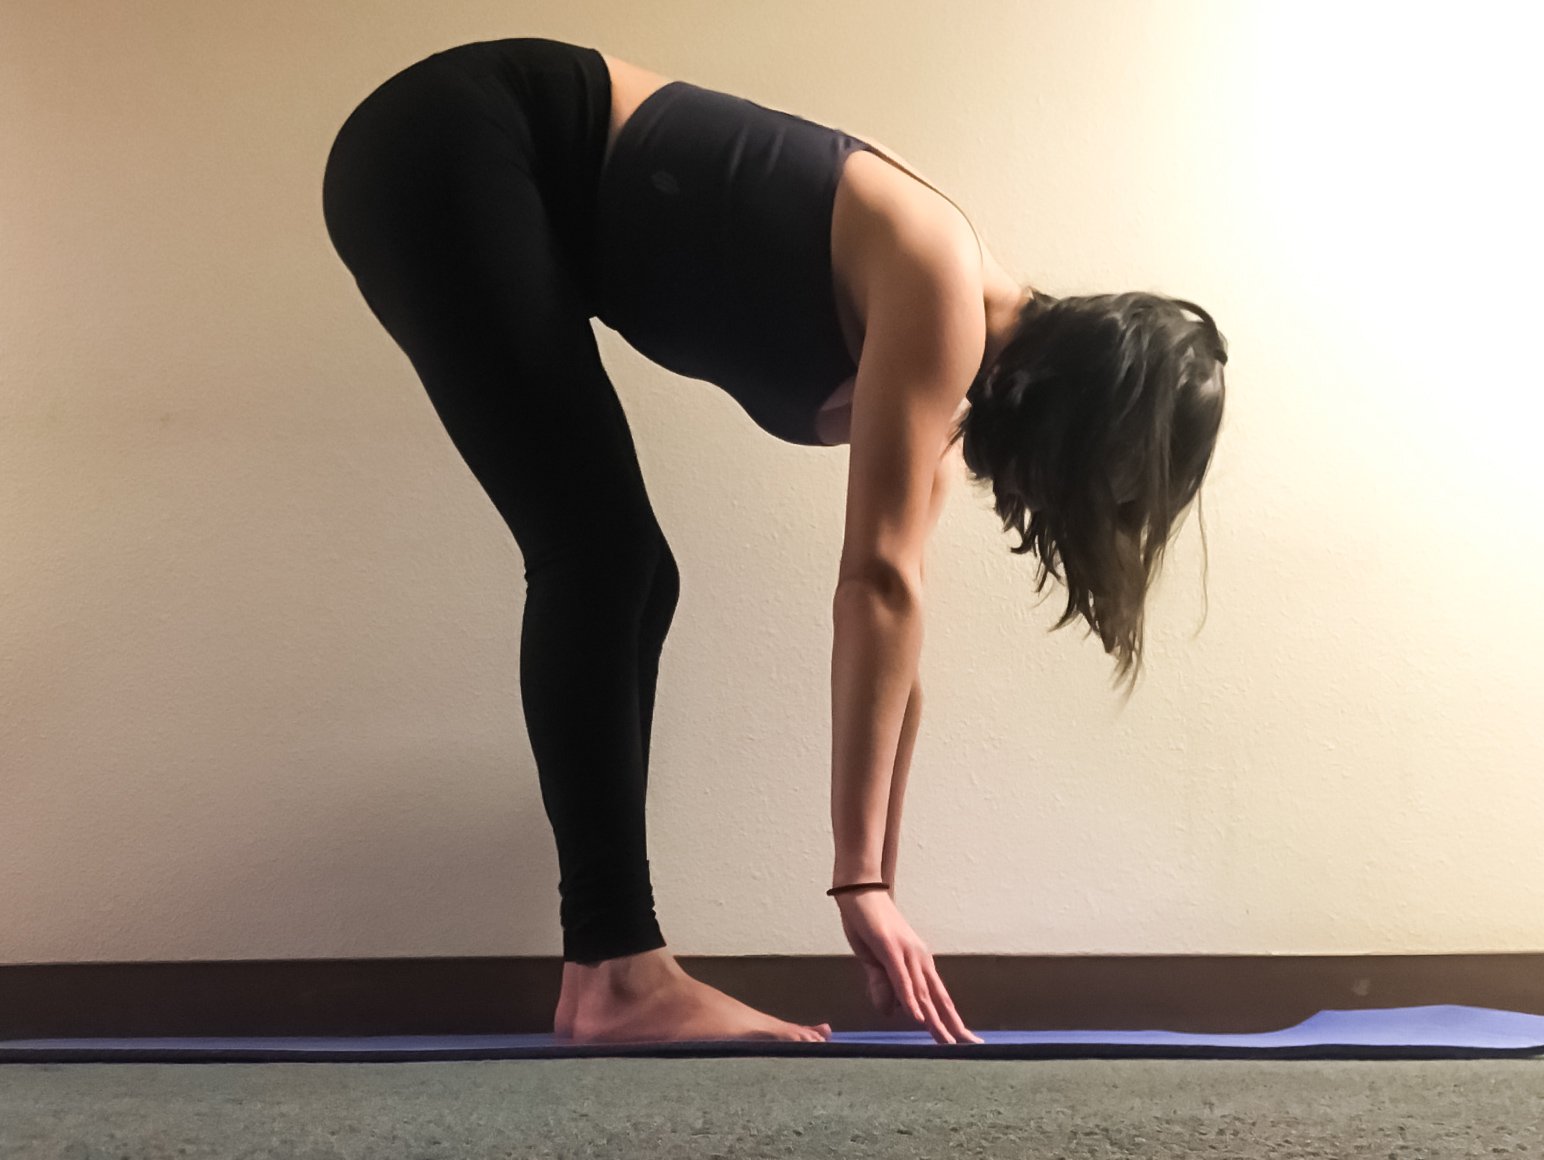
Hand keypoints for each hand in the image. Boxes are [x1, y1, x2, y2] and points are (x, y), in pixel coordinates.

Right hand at [834, 888, 983, 1043]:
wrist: (859, 892)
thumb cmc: (868, 926)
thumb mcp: (874, 962)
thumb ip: (882, 986)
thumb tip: (892, 1012)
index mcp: (918, 963)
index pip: (939, 997)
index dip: (952, 1020)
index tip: (967, 1041)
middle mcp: (919, 959)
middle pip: (938, 998)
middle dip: (953, 1025)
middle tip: (971, 1048)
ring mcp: (906, 953)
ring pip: (924, 993)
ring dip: (935, 1020)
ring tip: (947, 1042)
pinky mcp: (889, 948)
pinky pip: (901, 978)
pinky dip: (911, 999)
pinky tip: (917, 1017)